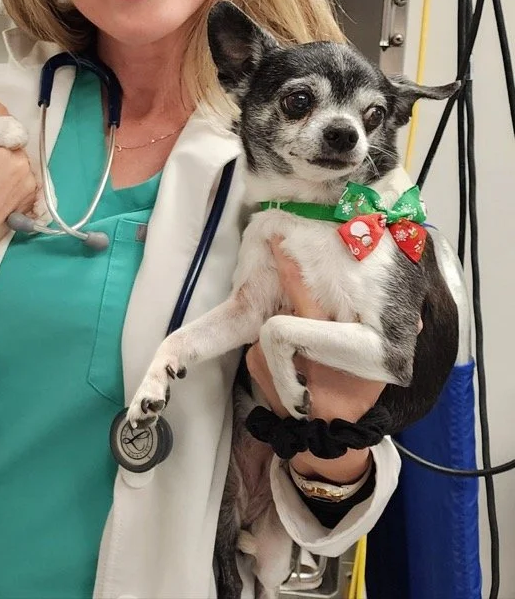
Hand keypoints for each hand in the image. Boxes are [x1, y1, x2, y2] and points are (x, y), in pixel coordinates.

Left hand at [245, 238, 384, 482]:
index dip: (291, 267)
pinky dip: (272, 339)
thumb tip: (418, 319)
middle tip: (277, 240)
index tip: (279, 237)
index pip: (305, 294)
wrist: (322, 435)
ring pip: (275, 316)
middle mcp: (293, 341)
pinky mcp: (254, 361)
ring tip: (300, 334)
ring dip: (284, 317)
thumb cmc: (353, 397)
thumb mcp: (377, 371)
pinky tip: (288, 354)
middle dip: (285, 269)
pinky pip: (262, 337)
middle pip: (284, 296)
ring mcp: (268, 352)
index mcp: (328, 340)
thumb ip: (394, 343)